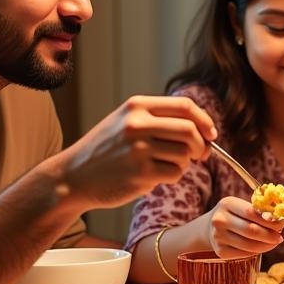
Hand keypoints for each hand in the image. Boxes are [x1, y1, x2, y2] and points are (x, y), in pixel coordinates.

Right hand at [56, 95, 215, 207]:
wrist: (72, 177)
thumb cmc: (105, 151)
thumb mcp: (126, 122)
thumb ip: (159, 119)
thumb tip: (204, 131)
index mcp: (136, 106)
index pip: (185, 106)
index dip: (204, 120)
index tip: (211, 133)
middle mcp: (137, 124)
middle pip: (190, 131)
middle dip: (201, 145)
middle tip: (199, 156)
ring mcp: (139, 149)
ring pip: (185, 154)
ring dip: (183, 163)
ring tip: (163, 166)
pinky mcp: (140, 173)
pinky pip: (175, 173)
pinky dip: (172, 177)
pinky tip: (153, 177)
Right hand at [204, 197, 283, 257]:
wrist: (211, 228)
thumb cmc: (235, 215)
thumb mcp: (241, 206)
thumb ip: (259, 212)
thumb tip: (280, 222)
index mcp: (227, 203)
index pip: (251, 212)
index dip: (268, 220)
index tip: (281, 224)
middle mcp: (219, 220)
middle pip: (250, 230)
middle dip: (269, 235)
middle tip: (280, 237)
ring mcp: (218, 237)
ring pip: (249, 245)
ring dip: (266, 245)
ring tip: (274, 243)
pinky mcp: (220, 252)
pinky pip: (244, 254)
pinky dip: (257, 251)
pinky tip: (262, 247)